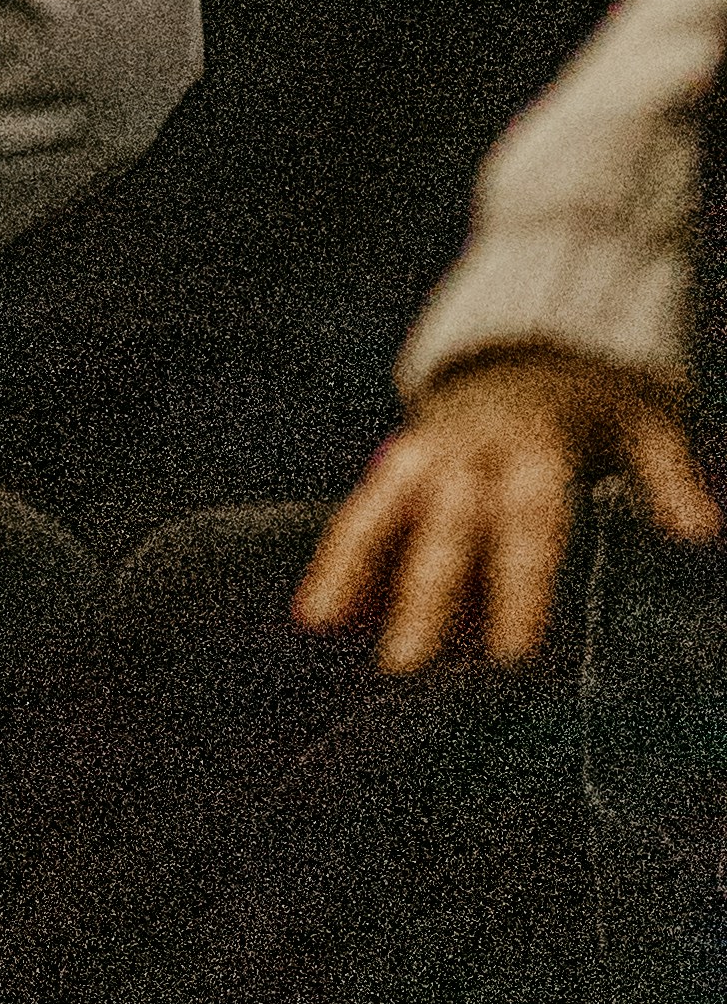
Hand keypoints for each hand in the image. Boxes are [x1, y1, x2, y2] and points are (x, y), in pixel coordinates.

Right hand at [293, 347, 718, 674]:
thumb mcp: (644, 422)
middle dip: (424, 598)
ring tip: (321, 627)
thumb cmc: (598, 399)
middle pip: (445, 528)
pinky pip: (362, 507)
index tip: (514, 656)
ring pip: (383, 506)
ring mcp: (428, 451)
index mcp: (537, 446)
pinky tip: (316, 612)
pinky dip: (337, 556)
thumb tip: (700, 533)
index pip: (528, 521)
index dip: (520, 586)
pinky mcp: (400, 457)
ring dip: (352, 567)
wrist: (536, 333)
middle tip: (406, 670)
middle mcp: (472, 451)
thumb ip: (666, 476)